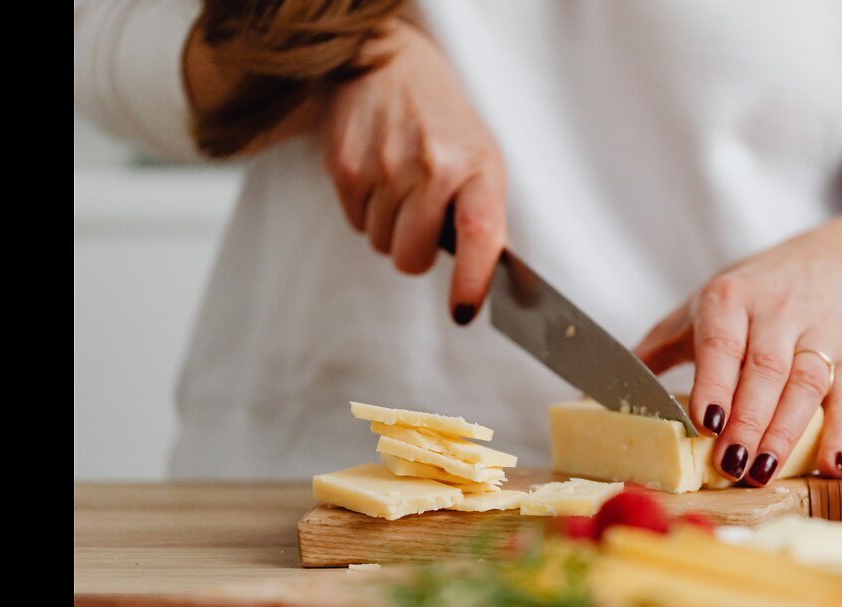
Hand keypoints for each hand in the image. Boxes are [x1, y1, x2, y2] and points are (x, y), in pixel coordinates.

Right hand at [324, 19, 506, 322]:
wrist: (388, 61)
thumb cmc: (445, 122)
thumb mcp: (482, 158)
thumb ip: (486, 216)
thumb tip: (496, 283)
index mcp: (478, 167)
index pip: (480, 236)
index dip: (470, 281)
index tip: (462, 311)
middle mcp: (432, 166)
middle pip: (411, 258)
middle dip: (414, 252)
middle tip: (421, 219)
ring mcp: (384, 165)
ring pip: (380, 244)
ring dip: (389, 228)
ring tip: (400, 185)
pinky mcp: (344, 165)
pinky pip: (354, 222)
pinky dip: (365, 210)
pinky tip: (377, 175)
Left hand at [633, 233, 841, 484]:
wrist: (831, 268)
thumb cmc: (752, 297)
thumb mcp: (701, 311)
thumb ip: (657, 350)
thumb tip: (592, 391)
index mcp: (731, 299)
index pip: (722, 343)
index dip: (716, 382)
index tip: (704, 421)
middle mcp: (778, 312)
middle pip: (766, 371)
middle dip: (749, 421)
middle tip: (731, 466)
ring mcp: (819, 334)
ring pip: (807, 385)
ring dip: (787, 434)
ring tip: (764, 472)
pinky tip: (833, 467)